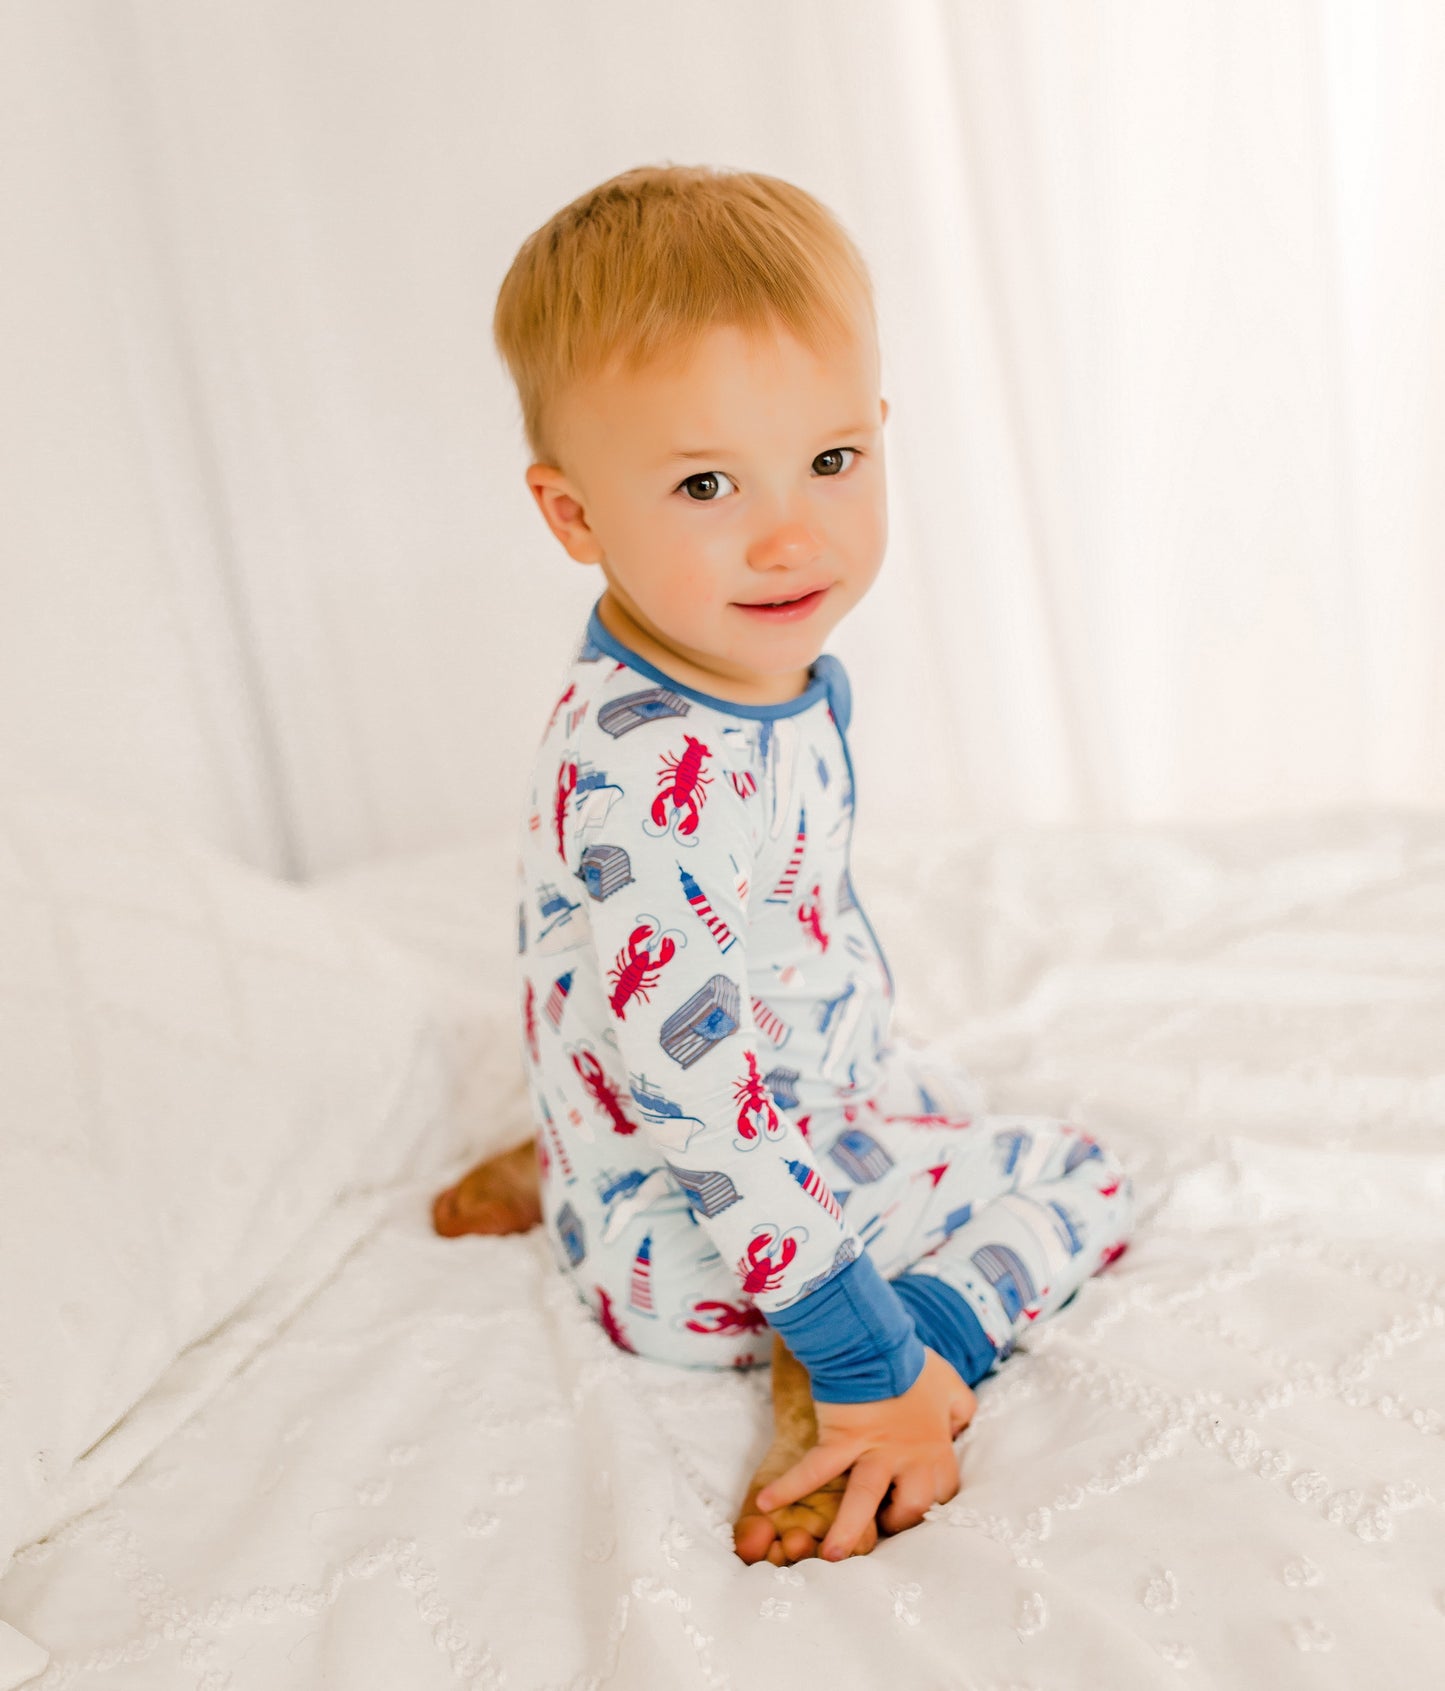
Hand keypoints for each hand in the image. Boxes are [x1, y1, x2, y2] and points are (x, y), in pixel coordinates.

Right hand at [752, 1346, 976, 1559]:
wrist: (876, 1340)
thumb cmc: (913, 1363)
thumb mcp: (952, 1386)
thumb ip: (961, 1411)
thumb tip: (959, 1428)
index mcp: (934, 1448)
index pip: (941, 1492)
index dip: (929, 1502)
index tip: (914, 1504)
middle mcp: (905, 1458)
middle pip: (910, 1507)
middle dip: (897, 1523)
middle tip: (880, 1528)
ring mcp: (871, 1452)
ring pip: (862, 1501)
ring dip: (847, 1531)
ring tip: (830, 1557)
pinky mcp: (839, 1439)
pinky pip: (813, 1469)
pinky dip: (789, 1485)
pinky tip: (768, 1502)